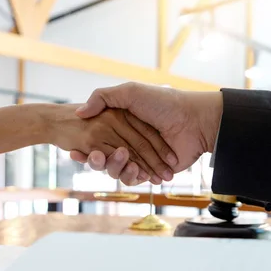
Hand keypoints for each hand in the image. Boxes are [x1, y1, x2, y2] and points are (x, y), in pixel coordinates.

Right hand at [45, 104, 176, 183]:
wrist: (195, 121)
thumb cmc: (164, 103)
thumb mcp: (131, 92)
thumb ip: (102, 97)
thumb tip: (79, 112)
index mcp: (122, 123)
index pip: (97, 139)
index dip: (85, 146)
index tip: (74, 149)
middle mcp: (129, 140)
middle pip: (104, 157)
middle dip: (97, 160)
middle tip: (95, 156)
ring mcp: (141, 157)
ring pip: (117, 170)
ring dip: (115, 168)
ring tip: (123, 161)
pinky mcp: (152, 171)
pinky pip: (135, 179)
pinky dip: (132, 177)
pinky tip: (135, 171)